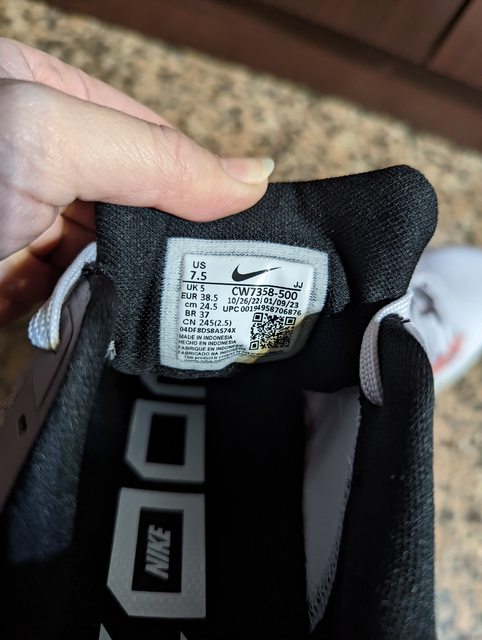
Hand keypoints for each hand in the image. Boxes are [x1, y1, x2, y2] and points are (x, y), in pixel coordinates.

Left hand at [0, 38, 273, 324]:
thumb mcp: (47, 137)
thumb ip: (152, 155)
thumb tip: (251, 178)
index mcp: (46, 97)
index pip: (148, 137)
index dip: (195, 179)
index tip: (239, 221)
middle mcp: (38, 161)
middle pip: (132, 202)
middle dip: (162, 241)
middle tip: (202, 275)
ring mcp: (25, 225)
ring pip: (109, 259)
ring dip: (129, 287)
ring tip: (157, 306)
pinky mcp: (17, 281)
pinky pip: (73, 302)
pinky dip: (92, 317)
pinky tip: (105, 320)